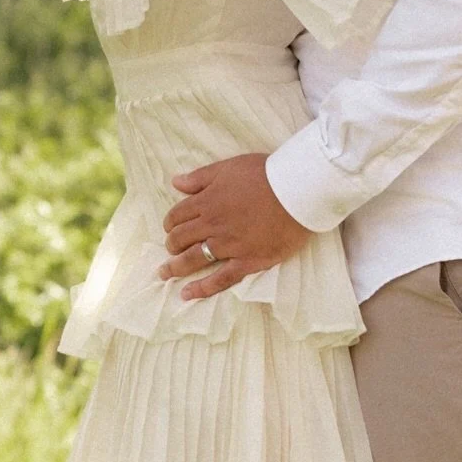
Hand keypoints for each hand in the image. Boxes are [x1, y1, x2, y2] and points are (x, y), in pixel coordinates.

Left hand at [159, 154, 312, 300]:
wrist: (297, 191)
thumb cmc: (266, 175)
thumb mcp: (228, 167)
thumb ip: (200, 177)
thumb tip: (175, 183)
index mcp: (207, 201)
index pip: (177, 215)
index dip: (170, 222)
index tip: (171, 227)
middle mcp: (212, 225)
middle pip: (180, 238)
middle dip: (171, 244)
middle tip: (172, 248)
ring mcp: (229, 246)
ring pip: (193, 259)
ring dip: (175, 267)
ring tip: (165, 273)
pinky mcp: (247, 261)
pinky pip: (220, 279)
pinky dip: (202, 288)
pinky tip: (187, 294)